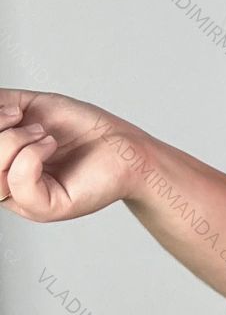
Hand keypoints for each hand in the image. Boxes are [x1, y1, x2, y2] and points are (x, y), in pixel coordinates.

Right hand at [0, 89, 143, 221]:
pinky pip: (19, 184)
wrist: (125, 145)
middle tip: (23, 120)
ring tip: (43, 134)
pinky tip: (50, 145)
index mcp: (3, 167)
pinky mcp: (46, 208)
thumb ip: (0, 106)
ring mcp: (25, 201)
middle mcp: (9, 187)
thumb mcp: (32, 108)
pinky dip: (31, 155)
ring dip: (14, 141)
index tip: (10, 111)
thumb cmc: (84, 131)